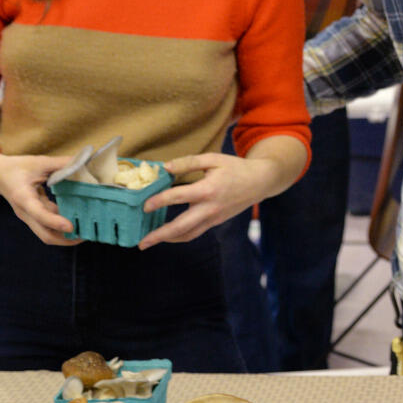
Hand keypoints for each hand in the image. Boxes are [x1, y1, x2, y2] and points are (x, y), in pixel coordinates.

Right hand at [0, 154, 79, 245]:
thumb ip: (61, 164)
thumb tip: (83, 162)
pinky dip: (62, 228)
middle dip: (66, 239)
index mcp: (24, 198)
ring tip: (86, 232)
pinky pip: (49, 227)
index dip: (55, 222)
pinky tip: (78, 223)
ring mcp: (30, 217)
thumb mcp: (39, 162)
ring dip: (66, 237)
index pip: (39, 214)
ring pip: (48, 234)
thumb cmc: (17, 168)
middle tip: (86, 235)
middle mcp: (26, 212)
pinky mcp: (34, 218)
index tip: (71, 226)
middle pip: (45, 234)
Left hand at [138, 153, 279, 248]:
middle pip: (181, 227)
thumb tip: (166, 167)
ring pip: (188, 235)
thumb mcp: (213, 159)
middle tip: (142, 243)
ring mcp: (213, 218)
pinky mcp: (216, 222)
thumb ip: (188, 162)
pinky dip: (180, 235)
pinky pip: (195, 232)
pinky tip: (168, 234)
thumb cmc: (235, 168)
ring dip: (168, 240)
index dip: (159, 201)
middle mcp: (210, 208)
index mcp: (208, 189)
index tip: (144, 205)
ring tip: (151, 241)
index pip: (177, 197)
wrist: (259, 182)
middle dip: (160, 235)